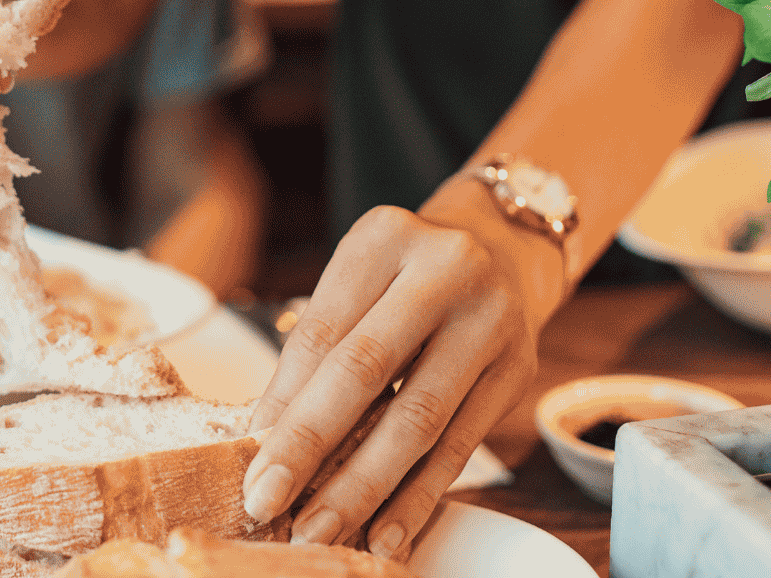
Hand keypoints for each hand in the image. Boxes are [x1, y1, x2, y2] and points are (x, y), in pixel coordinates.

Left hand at [241, 206, 544, 562]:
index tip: (252, 463)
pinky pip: (461, 446)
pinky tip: (387, 532)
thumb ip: (316, 353)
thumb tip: (265, 441)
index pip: (321, 333)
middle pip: (365, 371)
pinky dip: (419, 496)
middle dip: (311, 447)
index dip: (282, 404)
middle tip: (271, 503)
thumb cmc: (405, 279)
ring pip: (418, 419)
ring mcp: (491, 319)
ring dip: (364, 486)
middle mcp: (446, 270)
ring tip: (322, 527)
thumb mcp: (356, 286)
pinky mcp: (518, 370)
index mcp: (385, 239)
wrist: (503, 252)